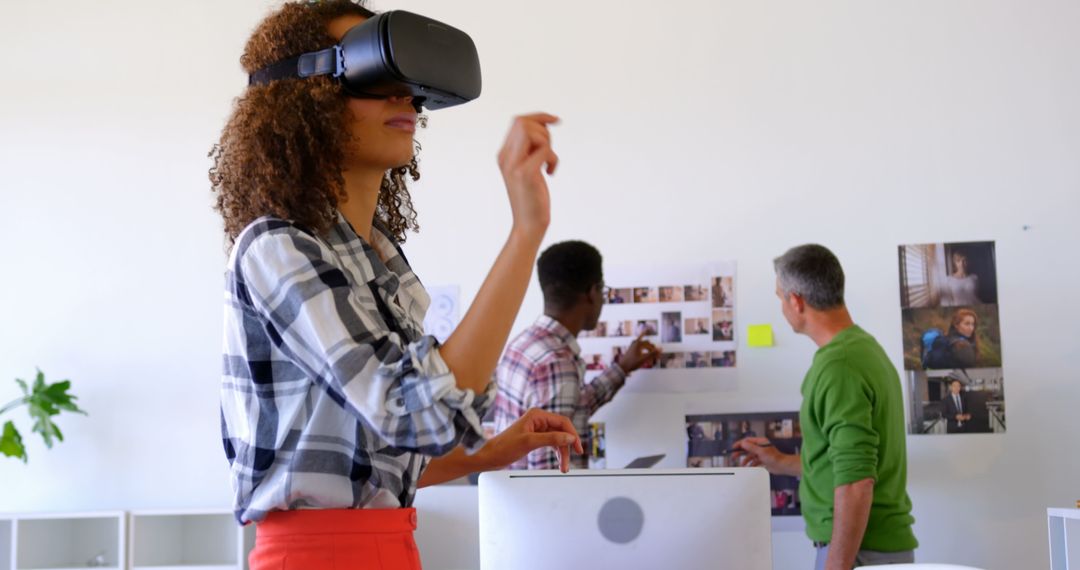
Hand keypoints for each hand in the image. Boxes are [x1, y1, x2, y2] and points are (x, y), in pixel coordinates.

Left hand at [476, 408, 583, 472]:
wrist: (490, 456)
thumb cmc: (504, 447)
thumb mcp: (529, 442)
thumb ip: (551, 438)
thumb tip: (569, 437)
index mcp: (537, 415)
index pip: (562, 422)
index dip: (572, 434)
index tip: (578, 448)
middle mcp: (538, 420)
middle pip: (562, 432)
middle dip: (567, 448)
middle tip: (569, 463)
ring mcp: (537, 429)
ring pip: (558, 439)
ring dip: (562, 453)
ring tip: (563, 467)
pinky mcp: (535, 438)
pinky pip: (551, 443)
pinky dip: (556, 453)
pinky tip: (559, 462)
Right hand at [497, 113, 559, 238]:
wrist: (528, 225)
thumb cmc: (532, 198)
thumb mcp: (529, 168)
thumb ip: (531, 149)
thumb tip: (545, 125)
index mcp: (504, 155)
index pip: (518, 121)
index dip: (539, 117)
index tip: (555, 121)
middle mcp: (505, 158)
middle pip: (523, 123)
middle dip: (543, 131)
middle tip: (548, 152)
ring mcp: (514, 166)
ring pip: (532, 133)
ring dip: (548, 144)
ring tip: (548, 162)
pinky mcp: (525, 174)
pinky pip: (544, 150)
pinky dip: (554, 159)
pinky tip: (551, 172)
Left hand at [616, 334, 660, 371]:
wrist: (622, 367)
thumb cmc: (632, 363)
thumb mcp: (644, 359)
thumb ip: (653, 353)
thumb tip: (661, 348)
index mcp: (638, 343)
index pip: (650, 345)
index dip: (655, 351)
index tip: (658, 356)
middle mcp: (635, 343)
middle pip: (647, 344)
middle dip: (652, 350)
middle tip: (657, 356)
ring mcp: (633, 346)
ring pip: (644, 346)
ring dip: (648, 350)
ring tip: (652, 357)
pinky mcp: (632, 349)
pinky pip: (640, 347)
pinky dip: (644, 349)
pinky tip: (645, 347)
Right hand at [731, 437, 796, 475]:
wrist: (782, 466)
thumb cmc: (774, 457)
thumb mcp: (760, 451)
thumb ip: (751, 447)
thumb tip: (742, 443)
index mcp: (760, 442)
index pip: (747, 441)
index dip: (740, 444)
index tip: (733, 447)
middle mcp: (760, 447)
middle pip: (747, 448)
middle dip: (740, 452)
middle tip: (733, 456)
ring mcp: (761, 453)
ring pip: (750, 456)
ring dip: (745, 460)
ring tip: (742, 465)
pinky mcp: (762, 460)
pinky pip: (754, 461)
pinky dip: (751, 464)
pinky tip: (749, 467)